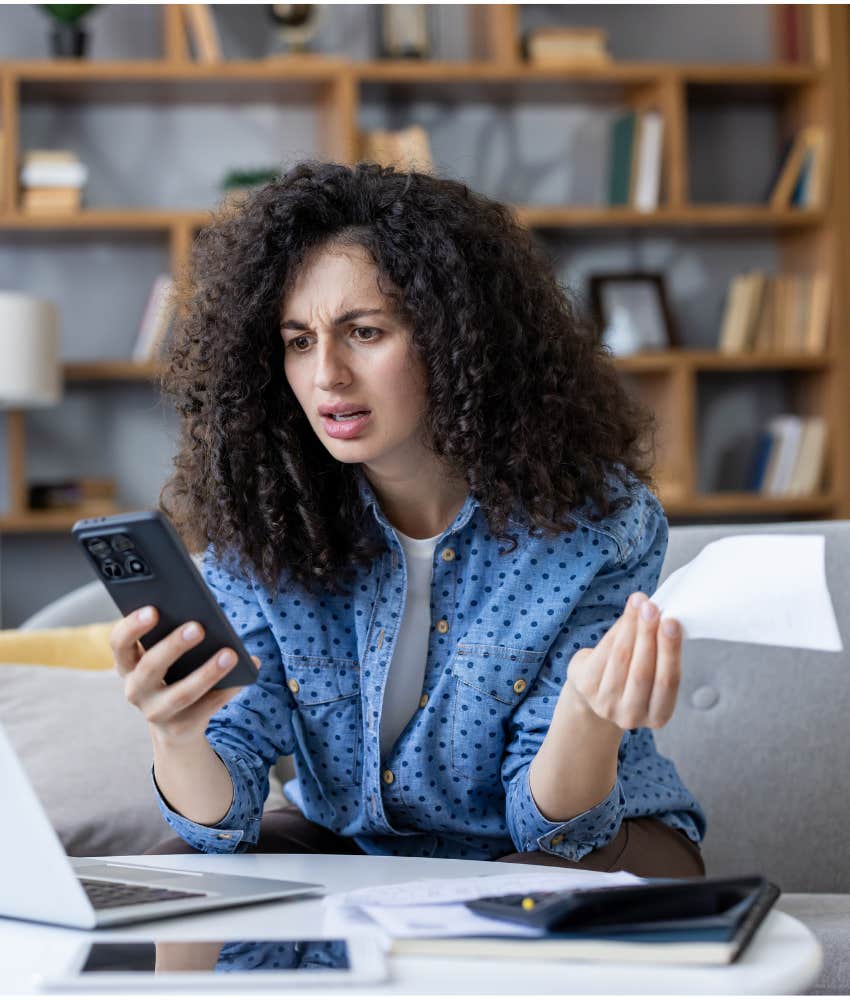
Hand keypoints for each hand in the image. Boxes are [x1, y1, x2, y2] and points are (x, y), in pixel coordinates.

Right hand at [110, 607, 258, 744]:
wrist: (176, 723)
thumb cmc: (174, 673)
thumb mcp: (166, 656)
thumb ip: (174, 635)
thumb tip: (207, 618)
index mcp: (128, 664)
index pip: (119, 643)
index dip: (132, 627)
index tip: (153, 610)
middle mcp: (135, 690)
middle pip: (150, 667)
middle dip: (173, 646)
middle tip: (198, 627)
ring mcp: (155, 712)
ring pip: (182, 693)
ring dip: (207, 673)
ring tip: (230, 654)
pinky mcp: (180, 728)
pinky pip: (207, 707)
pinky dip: (227, 689)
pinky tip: (244, 673)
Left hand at [565, 592, 681, 730]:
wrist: (595, 693)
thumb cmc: (631, 676)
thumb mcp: (651, 672)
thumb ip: (658, 648)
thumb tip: (659, 612)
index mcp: (658, 716)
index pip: (667, 682)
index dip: (670, 651)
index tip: (672, 622)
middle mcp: (631, 715)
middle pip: (642, 671)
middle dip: (648, 635)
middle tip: (652, 607)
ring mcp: (605, 704)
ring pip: (621, 659)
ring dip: (631, 627)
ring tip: (639, 603)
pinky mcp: (586, 687)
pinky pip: (603, 653)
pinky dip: (616, 630)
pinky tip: (626, 615)